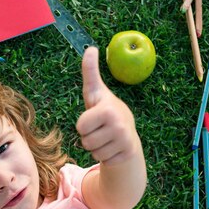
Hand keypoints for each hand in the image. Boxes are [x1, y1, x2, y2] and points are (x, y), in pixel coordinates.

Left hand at [76, 47, 139, 165]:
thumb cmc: (106, 111)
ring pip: (92, 151)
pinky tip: (113, 147)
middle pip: (84, 140)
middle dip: (89, 137)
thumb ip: (90, 72)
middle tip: (101, 129)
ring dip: (96, 147)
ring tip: (107, 138)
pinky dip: (105, 156)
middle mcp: (118, 125)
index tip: (95, 117)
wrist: (128, 135)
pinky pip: (102, 160)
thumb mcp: (96, 93)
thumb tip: (90, 48)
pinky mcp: (127, 153)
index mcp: (107, 109)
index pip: (80, 125)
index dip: (84, 123)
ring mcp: (124, 140)